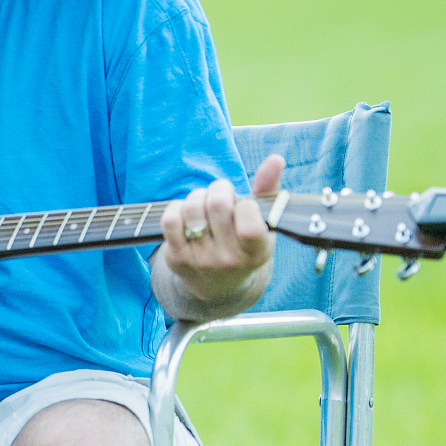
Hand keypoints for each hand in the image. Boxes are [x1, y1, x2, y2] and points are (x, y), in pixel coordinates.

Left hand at [157, 154, 284, 316]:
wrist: (217, 285)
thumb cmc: (244, 244)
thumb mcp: (264, 224)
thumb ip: (269, 191)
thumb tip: (276, 160)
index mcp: (257, 252)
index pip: (249, 223)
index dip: (244, 205)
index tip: (244, 205)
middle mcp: (229, 260)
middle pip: (217, 205)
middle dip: (218, 190)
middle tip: (221, 194)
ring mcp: (201, 260)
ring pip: (192, 210)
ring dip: (197, 196)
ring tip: (203, 202)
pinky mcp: (178, 258)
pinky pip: (170, 220)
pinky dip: (176, 207)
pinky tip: (185, 212)